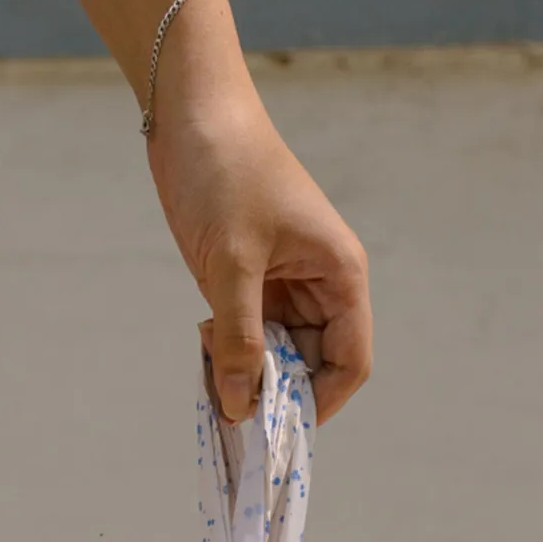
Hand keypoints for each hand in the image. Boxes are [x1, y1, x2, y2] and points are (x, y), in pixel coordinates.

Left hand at [145, 85, 372, 427]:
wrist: (193, 113)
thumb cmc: (225, 173)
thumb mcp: (231, 263)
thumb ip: (238, 339)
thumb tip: (239, 406)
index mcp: (340, 275)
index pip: (349, 362)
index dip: (319, 402)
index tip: (278, 428)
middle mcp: (321, 285)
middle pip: (313, 365)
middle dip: (276, 390)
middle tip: (230, 402)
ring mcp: (286, 284)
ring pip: (278, 354)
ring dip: (248, 371)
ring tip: (211, 364)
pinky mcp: (252, 280)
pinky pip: (251, 334)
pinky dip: (231, 351)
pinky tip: (206, 344)